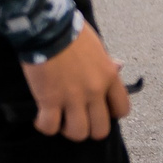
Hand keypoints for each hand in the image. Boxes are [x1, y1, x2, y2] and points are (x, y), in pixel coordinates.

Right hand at [22, 23, 130, 140]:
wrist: (49, 29)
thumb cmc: (73, 34)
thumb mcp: (98, 47)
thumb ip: (108, 63)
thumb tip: (120, 66)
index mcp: (109, 77)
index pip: (122, 109)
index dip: (110, 114)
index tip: (97, 109)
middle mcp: (95, 91)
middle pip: (100, 130)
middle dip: (88, 129)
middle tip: (76, 119)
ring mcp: (73, 97)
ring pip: (78, 133)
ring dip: (67, 130)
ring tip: (59, 119)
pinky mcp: (50, 100)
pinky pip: (49, 127)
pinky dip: (44, 126)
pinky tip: (41, 117)